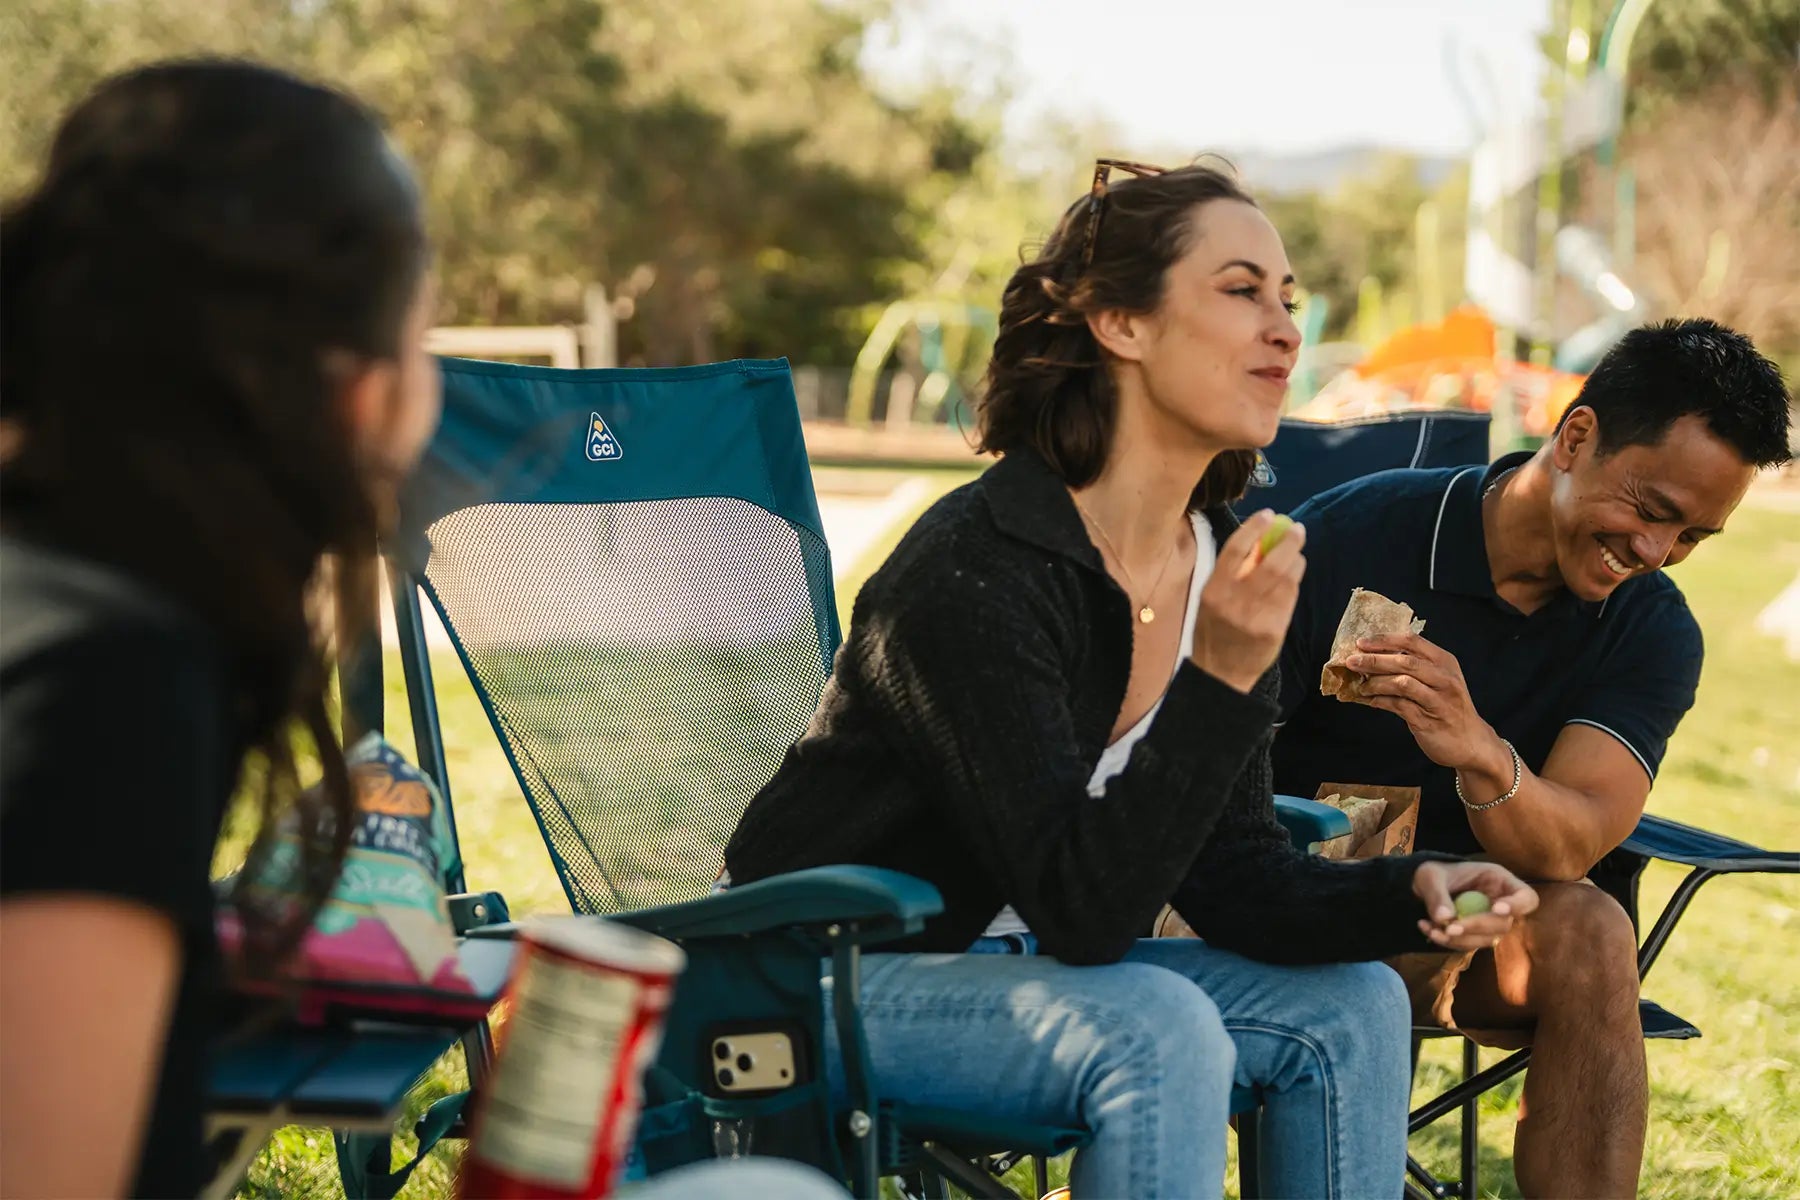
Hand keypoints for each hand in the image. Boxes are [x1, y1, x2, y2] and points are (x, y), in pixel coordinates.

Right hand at [1191, 510, 1305, 693]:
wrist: (1220, 674)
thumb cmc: (1214, 631)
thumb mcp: (1211, 600)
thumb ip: (1231, 574)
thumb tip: (1258, 541)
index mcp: (1214, 590)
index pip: (1235, 550)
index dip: (1254, 528)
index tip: (1268, 515)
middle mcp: (1234, 602)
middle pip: (1270, 562)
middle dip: (1288, 541)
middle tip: (1296, 529)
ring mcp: (1257, 617)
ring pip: (1286, 578)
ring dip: (1295, 560)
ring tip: (1295, 554)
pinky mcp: (1274, 629)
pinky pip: (1290, 598)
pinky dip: (1294, 583)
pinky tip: (1292, 578)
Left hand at [1345, 633, 1500, 771]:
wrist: (1471, 742)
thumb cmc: (1449, 707)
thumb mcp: (1439, 680)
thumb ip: (1414, 667)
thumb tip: (1375, 657)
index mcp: (1445, 662)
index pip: (1412, 641)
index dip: (1384, 640)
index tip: (1361, 642)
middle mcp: (1444, 678)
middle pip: (1405, 661)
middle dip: (1374, 660)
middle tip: (1351, 661)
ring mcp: (1438, 700)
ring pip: (1402, 683)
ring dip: (1375, 683)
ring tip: (1361, 686)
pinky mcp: (1428, 721)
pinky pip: (1399, 706)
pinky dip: (1380, 701)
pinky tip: (1370, 701)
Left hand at [1411, 860, 1538, 951]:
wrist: (1424, 887)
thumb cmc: (1433, 874)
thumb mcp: (1430, 876)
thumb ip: (1437, 895)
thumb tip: (1444, 918)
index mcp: (1498, 880)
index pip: (1526, 897)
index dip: (1517, 905)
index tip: (1496, 908)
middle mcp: (1499, 903)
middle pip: (1504, 924)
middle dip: (1477, 927)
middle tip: (1450, 927)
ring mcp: (1490, 922)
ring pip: (1487, 939)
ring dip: (1460, 939)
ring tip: (1432, 929)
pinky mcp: (1476, 935)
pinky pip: (1469, 945)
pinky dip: (1449, 942)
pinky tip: (1429, 930)